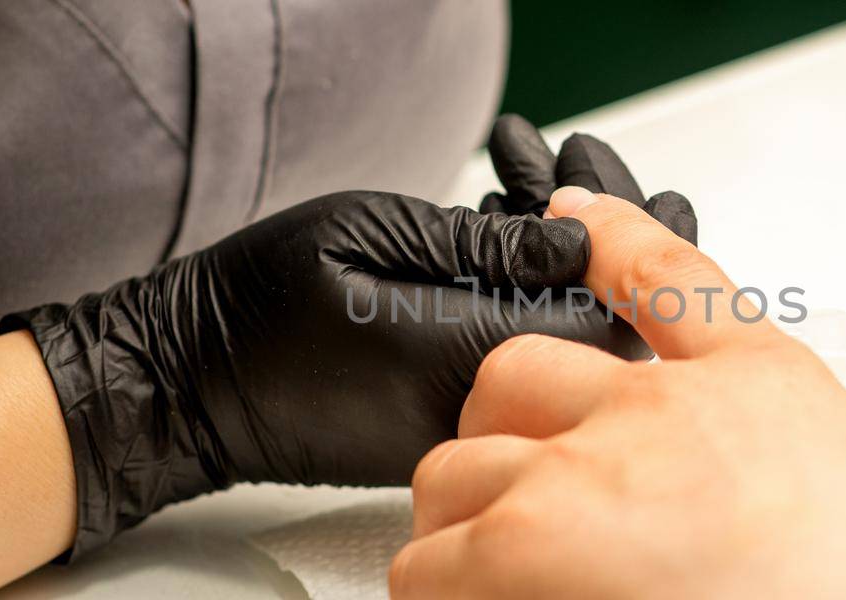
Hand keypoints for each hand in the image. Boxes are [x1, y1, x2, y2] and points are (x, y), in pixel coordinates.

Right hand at [0, 116, 695, 556]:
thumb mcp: (372, 234)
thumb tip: (581, 241)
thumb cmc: (258, 307)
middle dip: (631, 263)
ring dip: (581, 281)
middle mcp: (477, 410)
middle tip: (659, 198)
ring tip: (593, 213)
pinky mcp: (437, 430)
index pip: (603, 323)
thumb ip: (485, 243)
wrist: (185, 386)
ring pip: (559, 359)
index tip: (660, 202)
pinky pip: (513, 369)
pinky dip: (532, 307)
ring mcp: (458, 430)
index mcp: (464, 358)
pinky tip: (531, 256)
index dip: (645, 257)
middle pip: (598, 348)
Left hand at [393, 187, 845, 598]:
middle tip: (529, 487)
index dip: (612, 238)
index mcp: (763, 389)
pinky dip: (439, 588)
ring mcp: (573, 480)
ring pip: (459, 466)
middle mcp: (654, 416)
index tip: (577, 220)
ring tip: (496, 570)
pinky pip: (428, 562)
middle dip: (511, 429)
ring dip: (466, 517)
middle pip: (521, 375)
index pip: (667, 279)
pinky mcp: (511, 557)